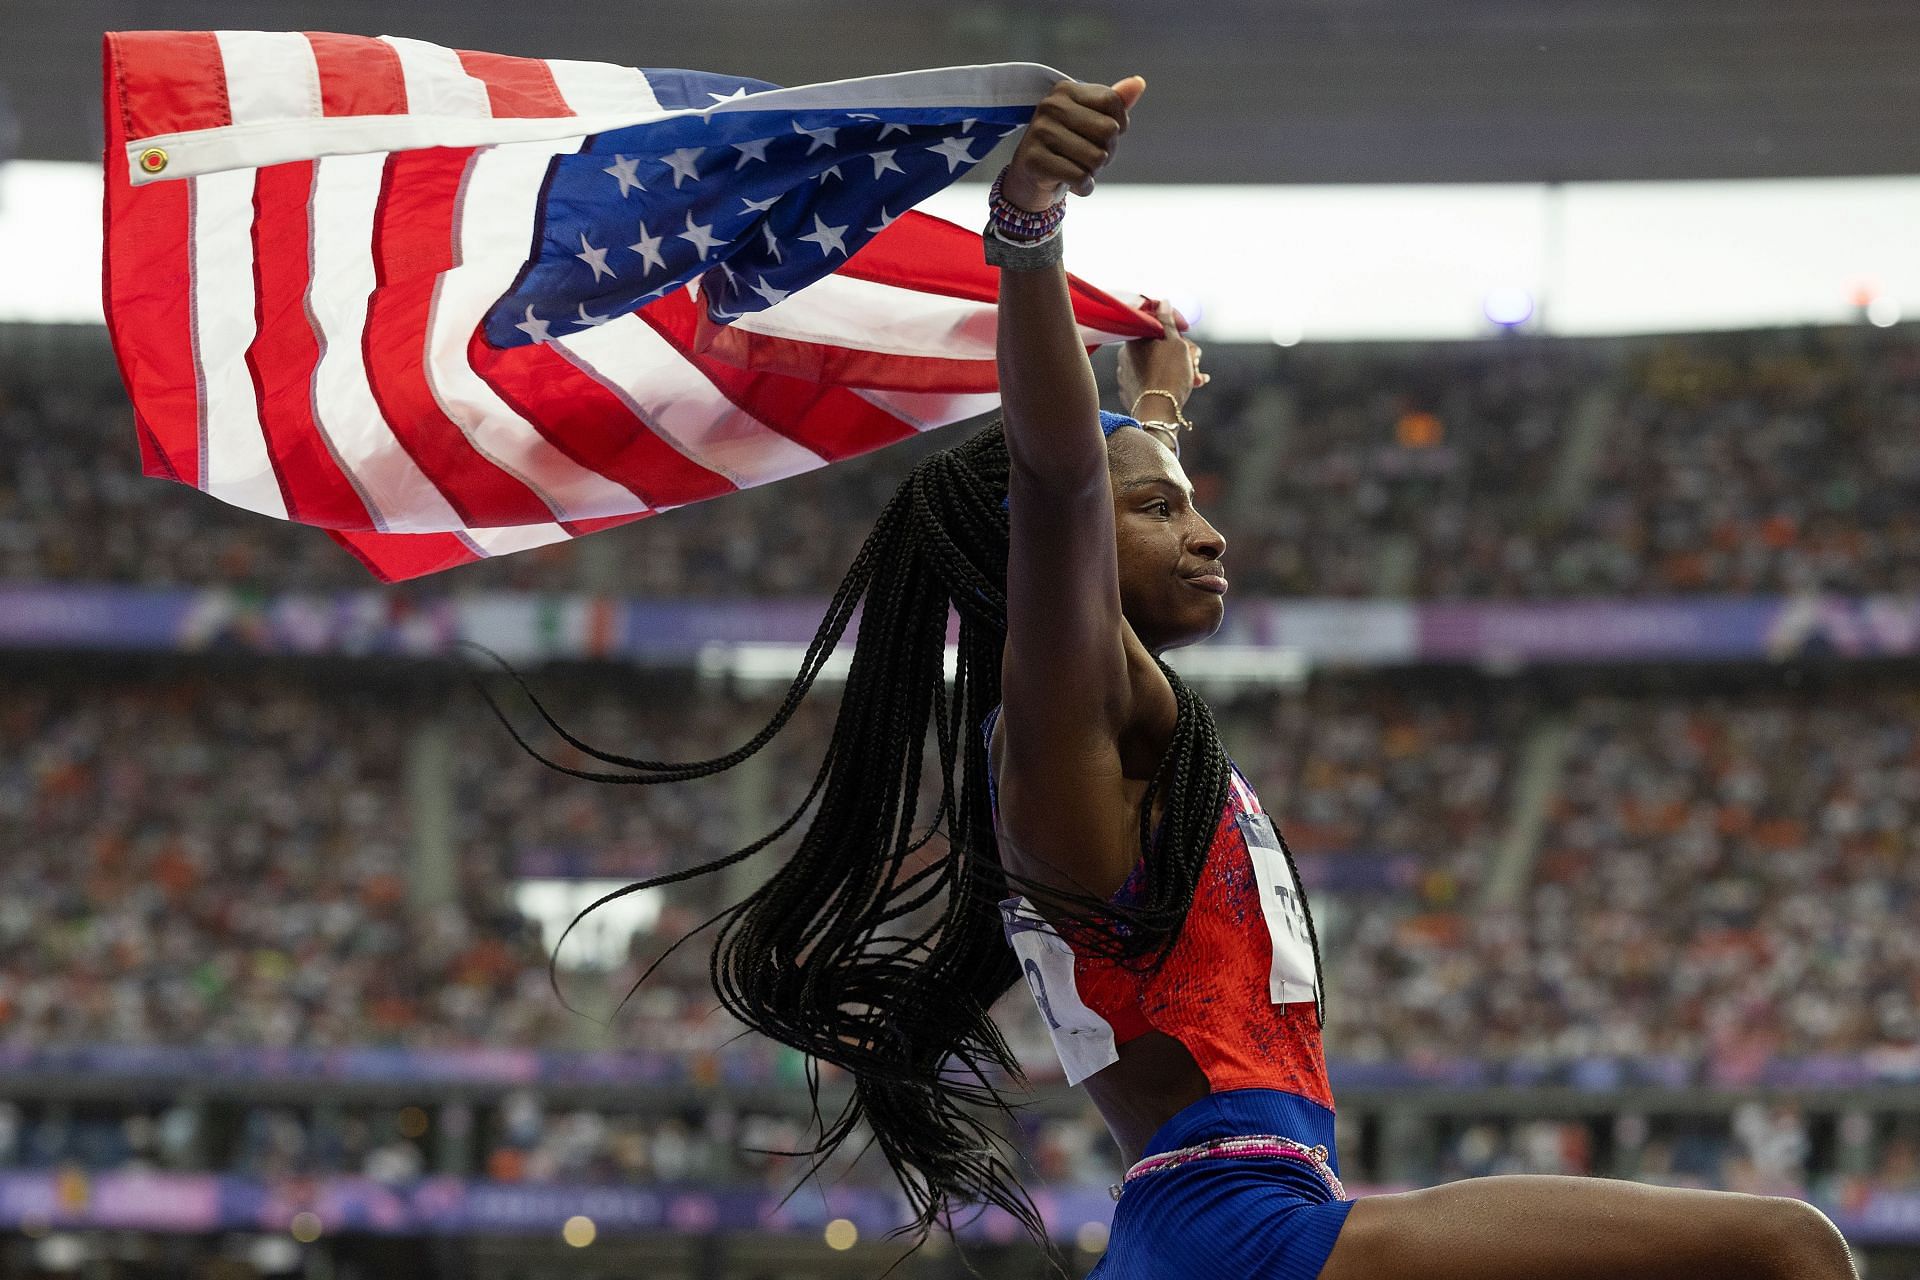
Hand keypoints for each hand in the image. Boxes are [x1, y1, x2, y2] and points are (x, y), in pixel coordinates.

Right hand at [1000, 75, 1145, 212]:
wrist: (1030, 179)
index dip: (1119, 125)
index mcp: (1065, 90)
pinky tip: (1071, 183)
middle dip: (1107, 151)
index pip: (1112, 102)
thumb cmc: (1067, 147)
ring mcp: (1040, 132)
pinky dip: (1084, 187)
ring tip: (1076, 168)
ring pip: (1097, 157)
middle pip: (1108, 130)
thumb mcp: (1091, 121)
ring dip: (1093, 171)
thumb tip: (1139, 83)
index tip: (1102, 136)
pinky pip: (1080, 177)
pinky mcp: (1034, 160)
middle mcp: (1050, 106)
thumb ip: (1115, 103)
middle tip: (1088, 157)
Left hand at [1118, 300, 1206, 421]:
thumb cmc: (1169, 375)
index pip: (1157, 325)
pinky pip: (1153, 379)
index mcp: (1133, 339)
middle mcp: (1125, 355)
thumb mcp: (1175, 343)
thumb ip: (1167, 321)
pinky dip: (1169, 380)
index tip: (1189, 339)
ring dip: (1182, 367)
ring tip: (1197, 378)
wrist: (1158, 413)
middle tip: (1196, 362)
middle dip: (1183, 352)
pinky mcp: (1131, 391)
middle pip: (1160, 345)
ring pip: (1160, 363)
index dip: (1178, 330)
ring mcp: (1127, 374)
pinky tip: (1188, 385)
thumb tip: (1163, 302)